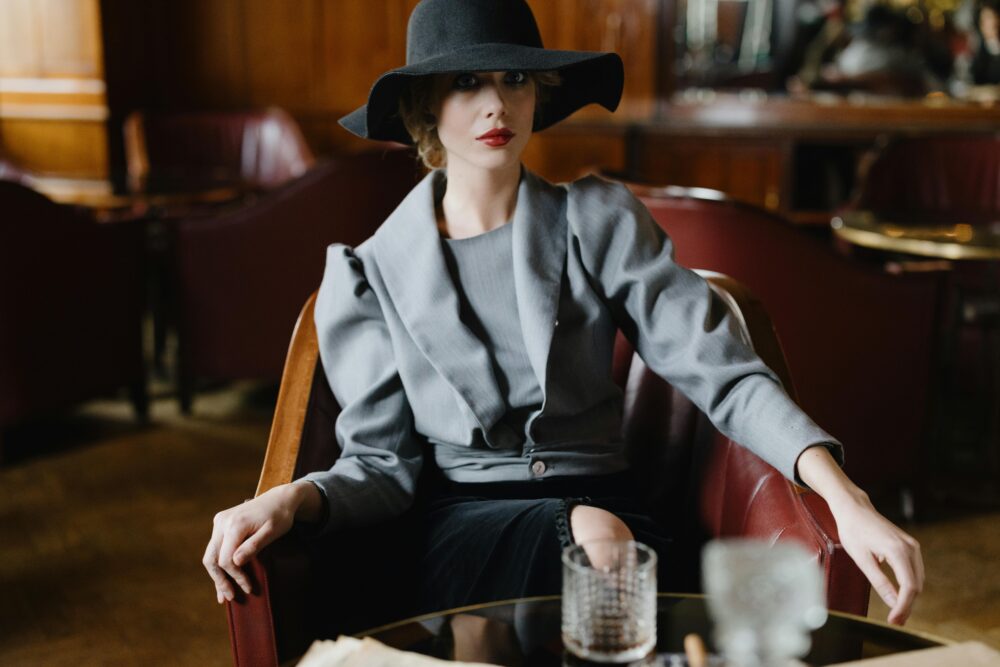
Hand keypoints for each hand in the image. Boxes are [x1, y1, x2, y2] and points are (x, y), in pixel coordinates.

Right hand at [202, 481, 318, 603]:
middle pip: (212, 558)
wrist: (280, 498)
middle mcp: (223, 522)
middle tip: (230, 598)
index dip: (235, 577)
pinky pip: (216, 547)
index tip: (249, 587)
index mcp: (235, 524)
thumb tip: (235, 563)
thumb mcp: (272, 532)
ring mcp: (220, 521)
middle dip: (220, 580)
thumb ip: (254, 546)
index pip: (226, 559)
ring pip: (211, 554)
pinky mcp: (222, 523)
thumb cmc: (280, 516)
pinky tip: (222, 579)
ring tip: (223, 596)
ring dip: (217, 575)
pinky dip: (219, 564)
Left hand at [830, 493, 923, 624]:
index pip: (909, 586)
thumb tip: (893, 603)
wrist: (854, 508)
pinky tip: (898, 595)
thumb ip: (879, 582)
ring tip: (896, 612)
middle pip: (916, 585)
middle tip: (894, 621)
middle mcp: (910, 547)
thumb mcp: (861, 558)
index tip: (895, 620)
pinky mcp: (910, 546)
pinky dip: (908, 585)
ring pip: (918, 579)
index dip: (904, 606)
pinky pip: (914, 571)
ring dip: (909, 597)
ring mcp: (912, 545)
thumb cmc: (853, 530)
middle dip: (907, 605)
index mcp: (898, 550)